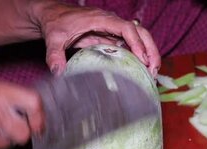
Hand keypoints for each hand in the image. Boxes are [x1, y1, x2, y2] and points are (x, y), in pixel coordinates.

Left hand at [31, 2, 160, 76]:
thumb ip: (55, 55)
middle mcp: (111, 23)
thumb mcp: (54, 39)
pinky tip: (141, 72)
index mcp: (100, 19)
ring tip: (152, 73)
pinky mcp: (111, 38)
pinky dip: (138, 58)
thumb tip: (58, 72)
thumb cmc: (55, 23)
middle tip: (154, 70)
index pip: (126, 28)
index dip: (136, 43)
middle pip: (140, 32)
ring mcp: (113, 30)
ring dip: (148, 54)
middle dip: (151, 49)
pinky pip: (130, 46)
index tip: (142, 59)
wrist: (52, 16)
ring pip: (139, 38)